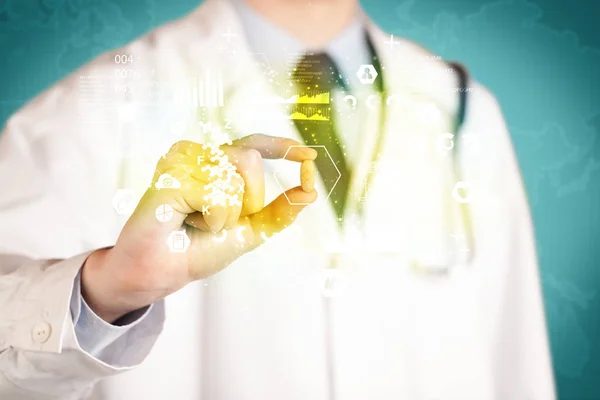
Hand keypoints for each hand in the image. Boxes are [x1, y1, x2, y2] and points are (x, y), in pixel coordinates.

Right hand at [81, 134, 316, 321]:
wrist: (163, 272)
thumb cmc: (197, 250)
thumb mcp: (249, 231)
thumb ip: (279, 212)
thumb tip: (311, 192)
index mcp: (217, 166)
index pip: (254, 144)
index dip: (282, 147)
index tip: (309, 156)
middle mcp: (200, 156)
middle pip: (250, 159)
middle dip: (248, 199)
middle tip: (217, 222)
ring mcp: (182, 161)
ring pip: (234, 175)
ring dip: (227, 213)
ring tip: (198, 222)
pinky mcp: (170, 174)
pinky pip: (217, 192)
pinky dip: (213, 217)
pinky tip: (188, 222)